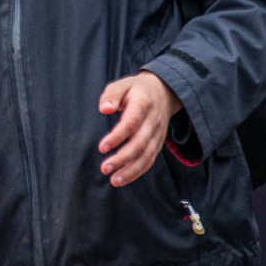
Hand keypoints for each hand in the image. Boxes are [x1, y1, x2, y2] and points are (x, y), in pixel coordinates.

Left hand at [97, 71, 180, 186]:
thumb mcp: (122, 84)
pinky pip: (150, 159)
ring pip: (147, 155)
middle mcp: (153, 121)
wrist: (163, 92)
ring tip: (114, 180)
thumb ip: (112, 94)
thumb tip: (104, 108)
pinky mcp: (158, 143)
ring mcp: (158, 134)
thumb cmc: (135, 89)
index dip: (118, 136)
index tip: (102, 148)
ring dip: (131, 170)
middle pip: (140, 143)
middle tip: (105, 168)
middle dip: (123, 158)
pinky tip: (123, 178)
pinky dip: (138, 171)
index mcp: (143, 104)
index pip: (131, 123)